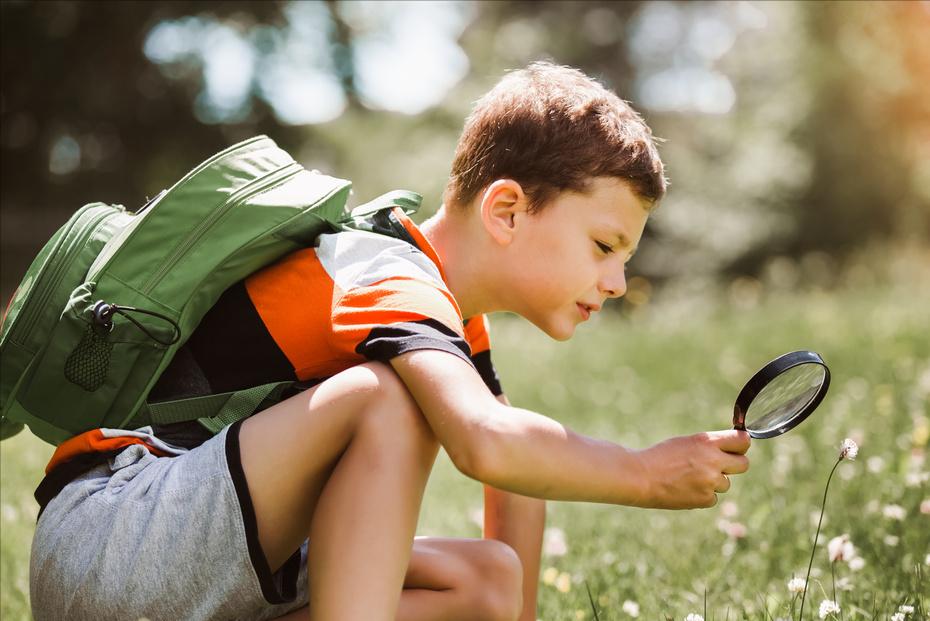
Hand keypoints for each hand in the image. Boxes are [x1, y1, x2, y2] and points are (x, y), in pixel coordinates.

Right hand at [633, 430, 750, 508]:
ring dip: (713, 482)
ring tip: (690, 478)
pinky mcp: (705, 499)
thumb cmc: (660, 457)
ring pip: (726, 483)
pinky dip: (703, 495)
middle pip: (743, 464)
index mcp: (707, 441)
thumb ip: (709, 446)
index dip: (741, 444)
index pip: (742, 441)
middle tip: (720, 465)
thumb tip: (730, 451)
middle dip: (734, 464)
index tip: (737, 447)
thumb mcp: (685, 442)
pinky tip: (685, 489)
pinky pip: (713, 497)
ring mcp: (710, 482)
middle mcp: (713, 461)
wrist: (640, 477)